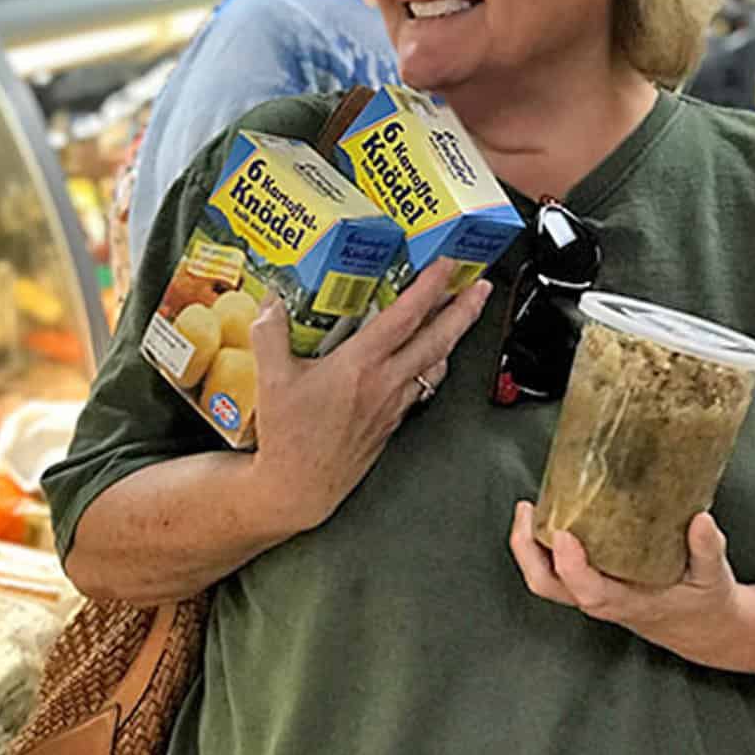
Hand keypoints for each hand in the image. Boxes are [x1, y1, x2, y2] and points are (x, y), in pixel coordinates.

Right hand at [248, 259, 491, 533]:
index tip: (446, 265)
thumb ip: (270, 334)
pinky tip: (432, 357)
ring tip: (463, 313)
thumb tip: (272, 302)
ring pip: (435, 363)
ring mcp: (393, 404)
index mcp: (361, 366)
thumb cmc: (288, 437)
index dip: (429, 287)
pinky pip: (423, 385)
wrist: (299, 489)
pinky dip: (434, 364)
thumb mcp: (271, 380)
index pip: (405, 317)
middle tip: (483, 286)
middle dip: (464, 309)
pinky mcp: (392, 421)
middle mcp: (386, 383)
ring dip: (453, 335)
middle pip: (438, 339)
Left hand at [509, 501, 746, 669]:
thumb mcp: (713, 578)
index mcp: (627, 602)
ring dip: (528, 545)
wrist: (702, 628)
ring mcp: (591, 591)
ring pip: (544, 578)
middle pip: (547, 585)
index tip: (563, 534)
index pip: (588, 591)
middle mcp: (601, 599)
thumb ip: (707, 550)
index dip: (570, 565)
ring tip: (529, 507)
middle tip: (527, 510)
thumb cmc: (704, 602)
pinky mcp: (589, 580)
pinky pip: (553, 567)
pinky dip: (542, 543)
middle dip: (527, 551)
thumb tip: (701, 520)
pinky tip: (548, 512)